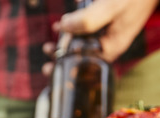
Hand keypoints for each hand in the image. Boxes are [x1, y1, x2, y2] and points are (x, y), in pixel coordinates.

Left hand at [42, 0, 159, 74]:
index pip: (85, 66)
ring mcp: (110, 32)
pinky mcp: (109, 20)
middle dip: (63, 54)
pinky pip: (90, 27)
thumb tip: (64, 27)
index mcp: (112, 47)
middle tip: (47, 49)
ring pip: (84, 40)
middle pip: (82, 55)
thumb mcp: (111, 8)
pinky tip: (67, 20)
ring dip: (68, 37)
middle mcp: (110, 43)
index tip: (50, 66)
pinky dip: (77, 25)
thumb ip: (88, 20)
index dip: (66, 67)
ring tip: (55, 31)